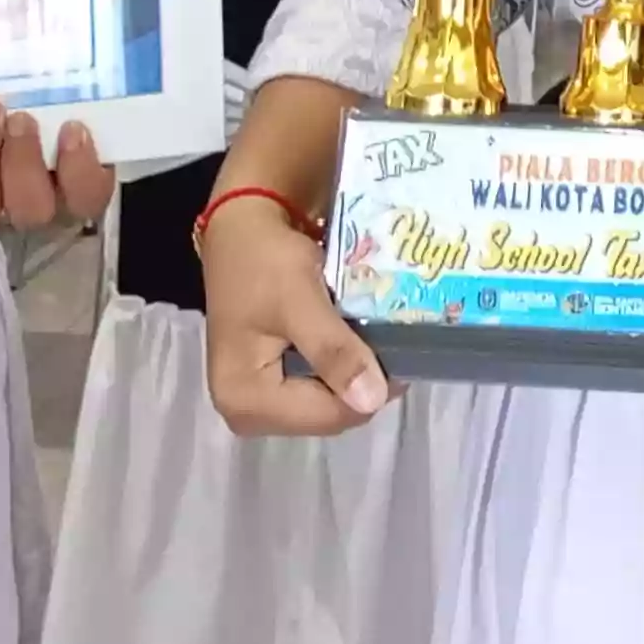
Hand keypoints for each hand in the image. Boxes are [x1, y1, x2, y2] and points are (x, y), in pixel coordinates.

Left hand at [0, 98, 115, 232]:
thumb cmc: (27, 109)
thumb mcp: (59, 103)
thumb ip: (68, 102)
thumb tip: (89, 75)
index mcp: (70, 187)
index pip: (87, 199)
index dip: (80, 170)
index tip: (72, 128)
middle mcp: (29, 209)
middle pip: (30, 208)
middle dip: (22, 160)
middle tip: (19, 118)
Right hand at [199, 194, 397, 437]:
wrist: (238, 228)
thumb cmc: (263, 259)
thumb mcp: (300, 299)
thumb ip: (332, 351)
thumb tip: (372, 400)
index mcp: (246, 401)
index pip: (329, 416)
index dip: (371, 389)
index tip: (405, 349)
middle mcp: (246, 413)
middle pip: (329, 414)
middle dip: (363, 381)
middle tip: (393, 338)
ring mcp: (257, 401)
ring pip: (329, 402)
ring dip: (355, 371)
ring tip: (377, 334)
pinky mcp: (269, 384)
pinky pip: (318, 386)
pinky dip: (340, 365)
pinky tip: (354, 336)